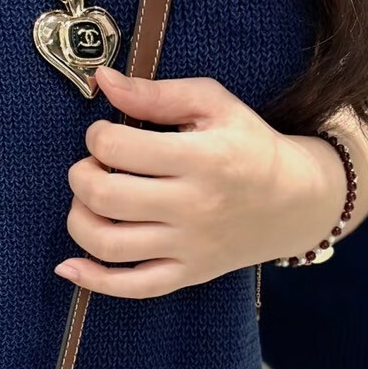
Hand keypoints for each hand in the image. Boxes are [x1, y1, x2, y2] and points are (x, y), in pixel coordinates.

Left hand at [54, 64, 352, 298]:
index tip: (105, 135)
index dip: (97, 137)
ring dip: (79, 220)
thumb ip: (156, 94)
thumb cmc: (249, 145)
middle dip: (81, 176)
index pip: (118, 149)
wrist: (298, 200)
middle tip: (92, 167)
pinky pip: (131, 288)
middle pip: (105, 196)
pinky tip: (70, 265)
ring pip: (108, 244)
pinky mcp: (188, 274)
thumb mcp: (214, 104)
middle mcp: (194, 206)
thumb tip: (103, 81)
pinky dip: (92, 280)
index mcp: (202, 158)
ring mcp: (189, 246)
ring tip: (88, 202)